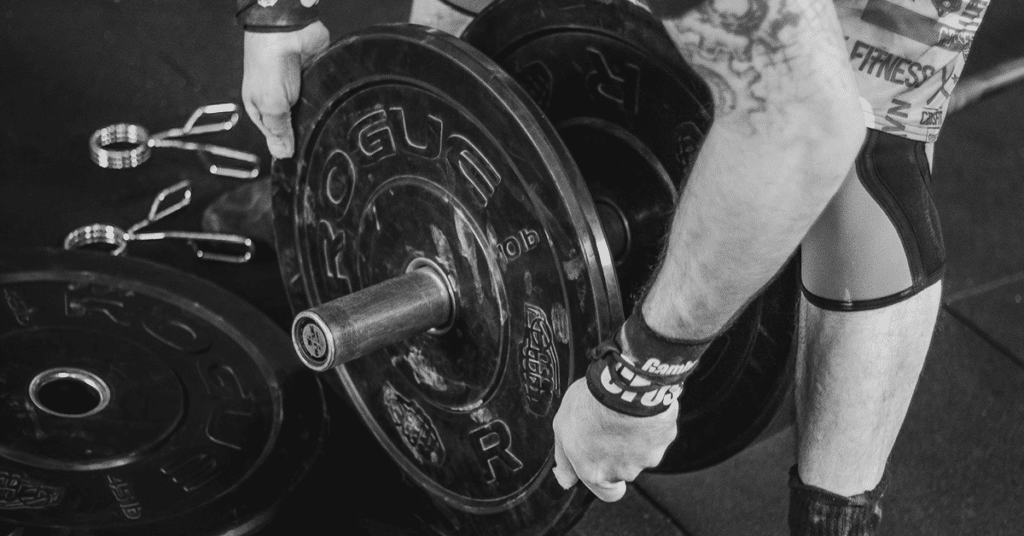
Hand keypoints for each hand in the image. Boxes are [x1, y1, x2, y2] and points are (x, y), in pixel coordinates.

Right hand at [242, 20, 329, 158]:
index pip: (275, 136)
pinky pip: (323, 97)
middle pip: (294, 125)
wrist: (288, 30)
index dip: (287, 146)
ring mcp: (298, 89)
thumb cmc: (269, 63)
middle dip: (305, 132)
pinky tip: (332, 108)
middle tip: (316, 143)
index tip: (302, 157)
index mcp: (260, 108)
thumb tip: (282, 154)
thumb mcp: (270, 106)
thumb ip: (278, 130)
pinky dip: (327, 102)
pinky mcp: (315, 79)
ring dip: (317, 117)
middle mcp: (278, 99)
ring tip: (326, 125)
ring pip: (311, 112)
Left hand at [552, 378, 677, 501]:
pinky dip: (648, 425)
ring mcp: (646, 456)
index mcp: (596, 472)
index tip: (602, 463)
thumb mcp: (562, 429)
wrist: (623, 386)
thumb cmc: (592, 405)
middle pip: (623, 469)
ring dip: (634, 438)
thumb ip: (564, 460)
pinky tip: (636, 409)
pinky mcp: (664, 439)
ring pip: (641, 452)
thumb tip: (565, 479)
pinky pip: (656, 434)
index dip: (606, 480)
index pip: (608, 493)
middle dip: (617, 451)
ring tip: (620, 413)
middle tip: (606, 426)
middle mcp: (623, 471)